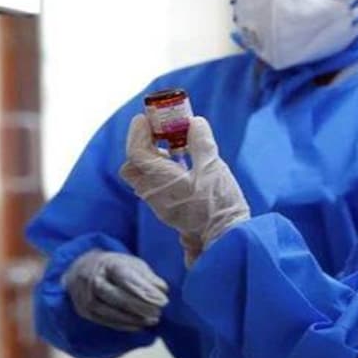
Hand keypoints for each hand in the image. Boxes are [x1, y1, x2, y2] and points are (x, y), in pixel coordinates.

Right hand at [61, 250, 168, 331]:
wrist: (82, 269)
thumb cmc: (115, 267)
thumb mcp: (132, 263)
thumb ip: (147, 276)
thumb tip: (162, 289)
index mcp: (109, 264)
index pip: (127, 279)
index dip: (146, 291)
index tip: (163, 301)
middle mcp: (95, 280)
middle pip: (118, 297)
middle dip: (141, 307)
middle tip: (159, 313)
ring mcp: (87, 297)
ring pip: (111, 311)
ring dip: (134, 318)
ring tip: (153, 320)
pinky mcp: (85, 311)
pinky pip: (106, 321)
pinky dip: (123, 325)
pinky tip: (139, 326)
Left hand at [120, 115, 250, 263]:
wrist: (226, 239)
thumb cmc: (219, 204)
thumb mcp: (213, 167)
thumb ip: (201, 142)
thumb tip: (194, 122)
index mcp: (161, 180)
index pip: (136, 153)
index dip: (137, 133)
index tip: (144, 118)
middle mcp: (154, 194)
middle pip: (132, 167)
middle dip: (140, 146)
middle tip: (157, 133)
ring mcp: (160, 205)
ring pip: (142, 178)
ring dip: (152, 159)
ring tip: (173, 147)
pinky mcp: (168, 211)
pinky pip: (154, 186)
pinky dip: (160, 171)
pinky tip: (180, 166)